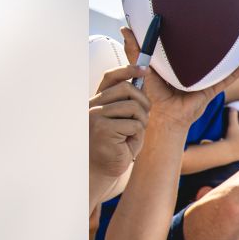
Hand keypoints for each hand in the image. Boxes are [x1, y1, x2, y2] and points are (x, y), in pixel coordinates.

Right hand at [89, 64, 150, 179]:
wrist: (102, 170)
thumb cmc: (116, 146)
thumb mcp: (124, 121)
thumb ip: (130, 104)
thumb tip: (143, 81)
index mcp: (98, 101)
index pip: (111, 77)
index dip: (129, 69)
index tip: (145, 69)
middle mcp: (93, 105)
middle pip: (127, 89)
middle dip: (144, 102)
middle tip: (143, 118)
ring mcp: (96, 116)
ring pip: (133, 107)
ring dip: (142, 121)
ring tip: (133, 133)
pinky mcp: (103, 128)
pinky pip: (134, 124)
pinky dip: (137, 134)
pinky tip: (126, 142)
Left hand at [121, 26, 238, 129]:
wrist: (164, 116)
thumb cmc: (151, 95)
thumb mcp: (142, 68)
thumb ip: (134, 51)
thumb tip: (124, 29)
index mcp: (175, 66)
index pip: (181, 47)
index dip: (184, 33)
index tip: (187, 17)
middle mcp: (191, 72)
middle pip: (202, 55)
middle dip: (211, 43)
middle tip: (216, 23)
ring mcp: (202, 81)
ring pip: (218, 66)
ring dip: (229, 56)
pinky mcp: (209, 91)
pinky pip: (225, 80)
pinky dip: (235, 72)